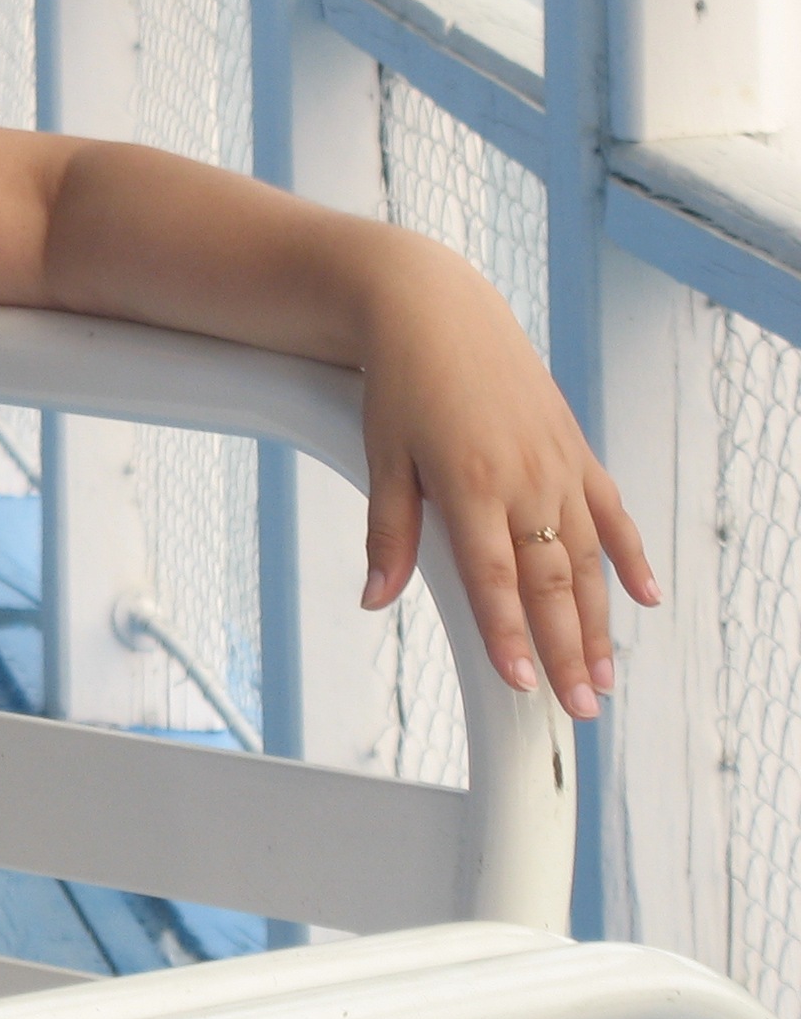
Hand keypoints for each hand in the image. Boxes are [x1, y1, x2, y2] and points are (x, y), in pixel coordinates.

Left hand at [357, 252, 658, 719]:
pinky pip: (610, 511)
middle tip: (579, 709)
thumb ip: (389, 532)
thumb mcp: (383, 456)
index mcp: (471, 484)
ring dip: (600, 621)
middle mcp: (525, 478)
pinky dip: (629, 556)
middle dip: (567, 650)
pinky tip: (644, 597)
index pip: (494, 579)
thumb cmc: (399, 382)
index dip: (509, 636)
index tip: (522, 685)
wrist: (434, 309)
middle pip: (552, 581)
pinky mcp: (574, 448)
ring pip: (588, 557)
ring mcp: (558, 464)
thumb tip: (375, 598)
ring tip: (605, 676)